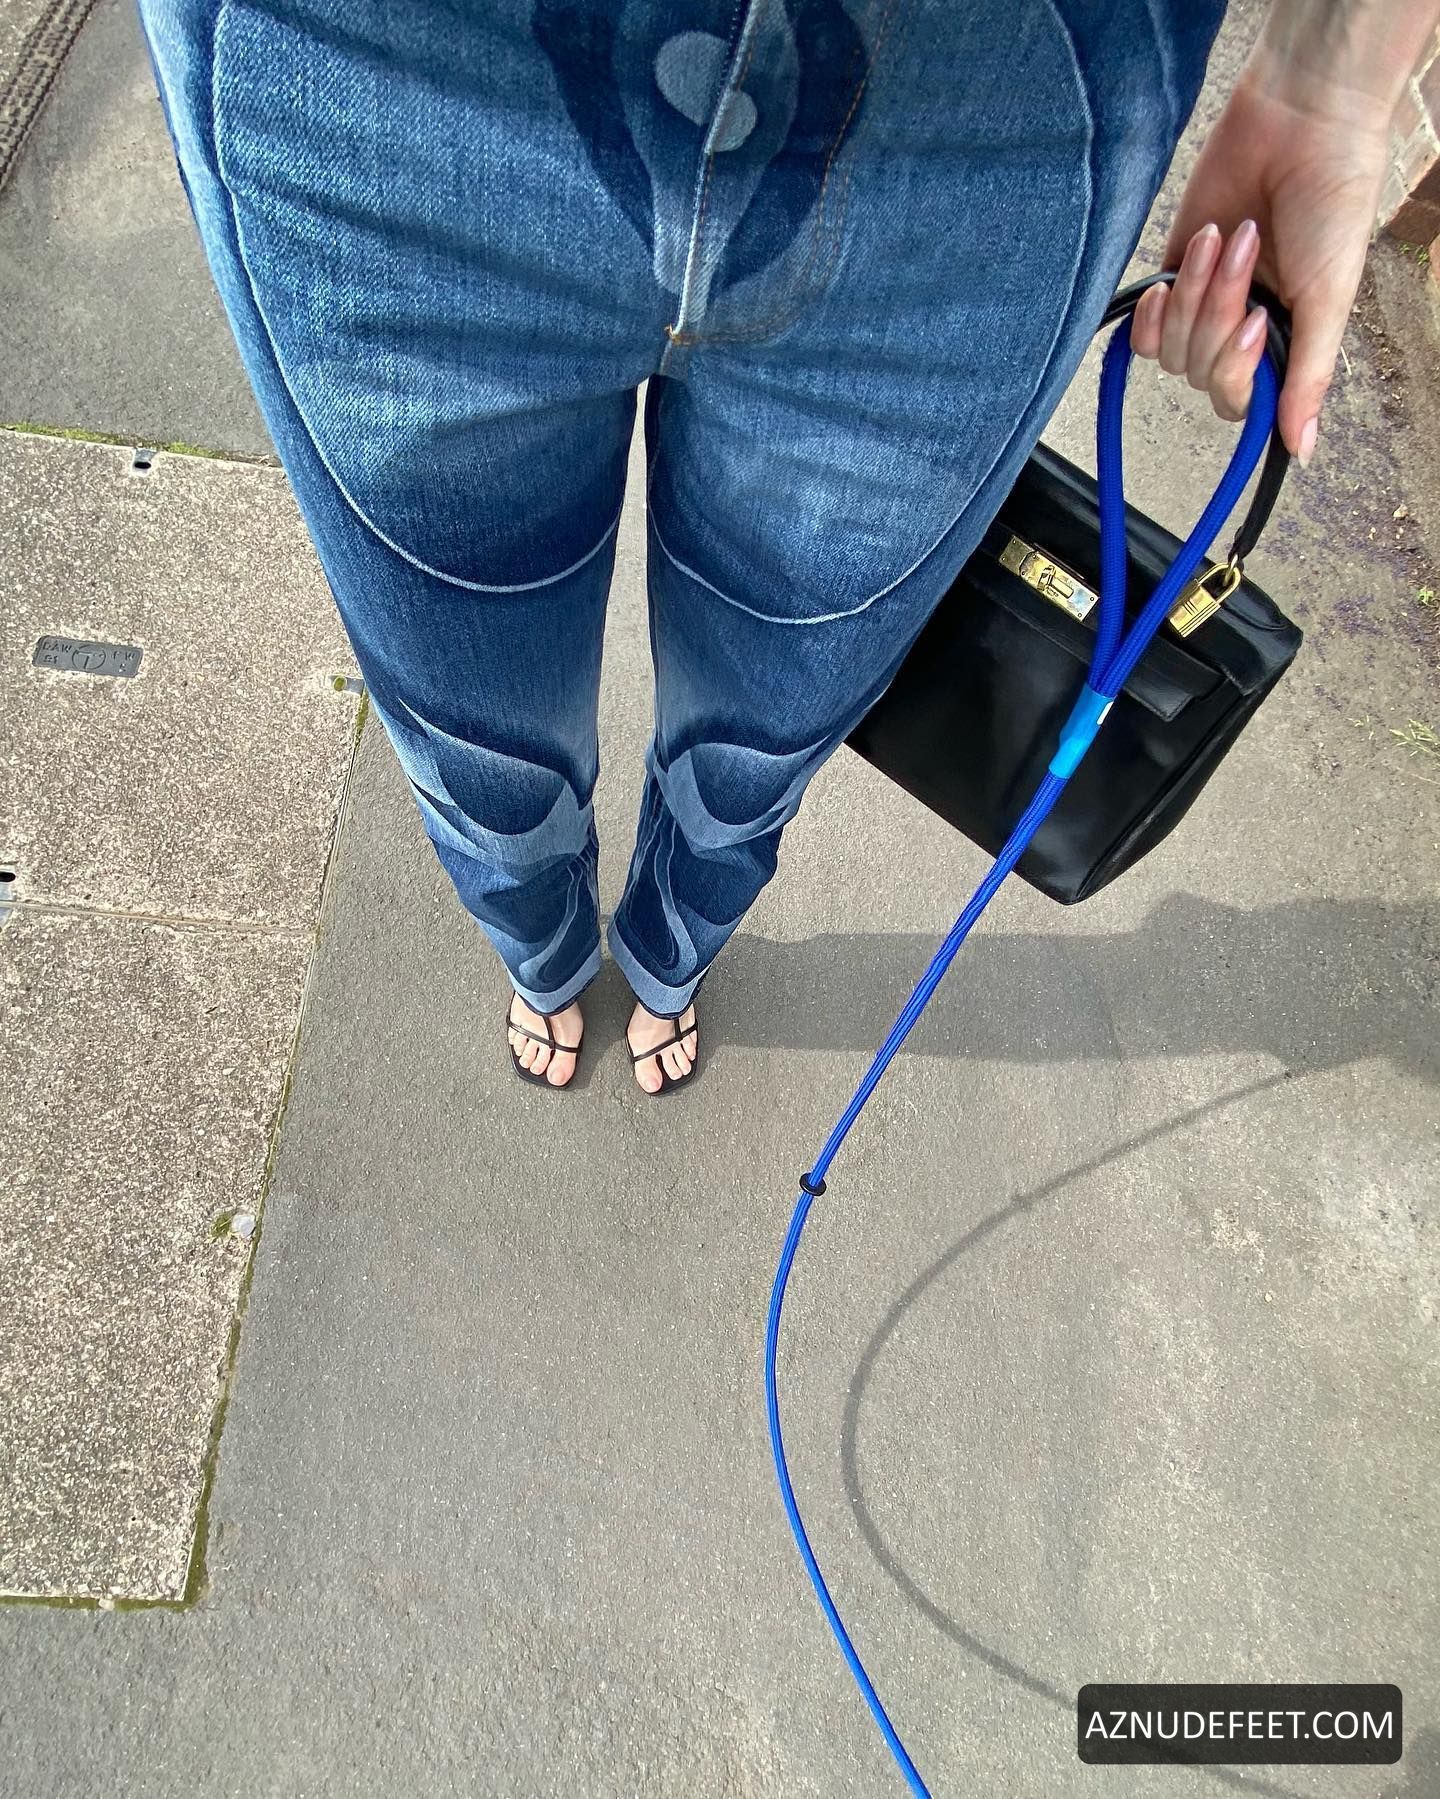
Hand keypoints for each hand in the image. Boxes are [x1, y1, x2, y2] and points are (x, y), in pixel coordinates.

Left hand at [1130, 69, 1390, 465]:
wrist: (1299, 126)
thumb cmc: (1329, 206)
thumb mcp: (1328, 302)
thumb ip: (1307, 378)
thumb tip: (1302, 450)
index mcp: (1283, 342)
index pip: (1237, 400)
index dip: (1234, 368)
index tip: (1256, 318)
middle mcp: (1242, 331)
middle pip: (1200, 373)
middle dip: (1217, 311)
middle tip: (1249, 249)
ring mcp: (1204, 306)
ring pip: (1170, 351)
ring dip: (1195, 294)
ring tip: (1228, 237)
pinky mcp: (1174, 276)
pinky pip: (1145, 330)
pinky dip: (1155, 309)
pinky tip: (1175, 276)